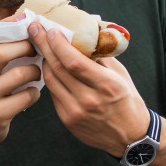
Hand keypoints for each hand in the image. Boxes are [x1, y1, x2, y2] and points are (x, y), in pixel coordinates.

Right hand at [0, 35, 40, 150]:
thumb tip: (22, 29)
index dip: (6, 24)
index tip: (24, 17)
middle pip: (1, 52)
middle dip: (24, 46)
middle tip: (37, 48)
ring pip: (18, 75)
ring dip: (34, 71)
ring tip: (37, 72)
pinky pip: (25, 97)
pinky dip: (34, 93)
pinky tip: (33, 93)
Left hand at [29, 23, 149, 154]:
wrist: (130, 137)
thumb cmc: (127, 101)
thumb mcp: (120, 75)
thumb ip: (100, 57)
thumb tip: (81, 36)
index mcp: (106, 85)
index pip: (74, 61)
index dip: (58, 44)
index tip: (50, 29)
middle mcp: (89, 100)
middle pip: (57, 68)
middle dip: (43, 45)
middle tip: (35, 28)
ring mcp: (75, 112)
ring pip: (50, 80)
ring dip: (44, 60)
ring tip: (42, 46)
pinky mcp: (67, 120)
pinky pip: (53, 94)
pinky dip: (50, 78)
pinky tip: (50, 67)